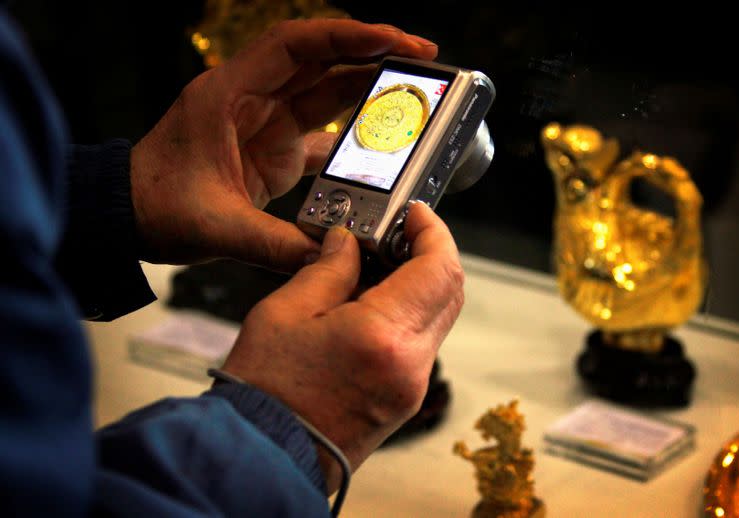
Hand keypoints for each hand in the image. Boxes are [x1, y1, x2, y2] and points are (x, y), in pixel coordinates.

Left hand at [130, 19, 437, 270]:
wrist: (128, 217)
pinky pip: (322, 134)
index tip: (392, 41)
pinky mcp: (274, 151)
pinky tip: (381, 151)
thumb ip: (274, 244)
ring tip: (414, 97)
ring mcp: (264, 124)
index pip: (294, 45)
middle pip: (321, 60)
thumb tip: (328, 259)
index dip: (346, 36)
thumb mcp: (215, 226)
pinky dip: (352, 140)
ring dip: (368, 91)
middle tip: (422, 61)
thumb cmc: (154, 206)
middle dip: (372, 54)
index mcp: (229, 94)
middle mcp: (251, 100)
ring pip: (326, 93)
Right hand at [221, 202, 464, 491]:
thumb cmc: (265, 393)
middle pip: (449, 292)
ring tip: (373, 264)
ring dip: (418, 283)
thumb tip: (347, 243)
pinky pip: (421, 343)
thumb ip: (326, 269)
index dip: (434, 231)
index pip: (439, 269)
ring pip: (438, 317)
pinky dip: (407, 313)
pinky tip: (369, 301)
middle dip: (430, 253)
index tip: (415, 213)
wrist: (264, 458)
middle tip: (395, 232)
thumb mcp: (284, 314)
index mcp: (384, 336)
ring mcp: (412, 387)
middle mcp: (411, 364)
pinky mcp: (404, 400)